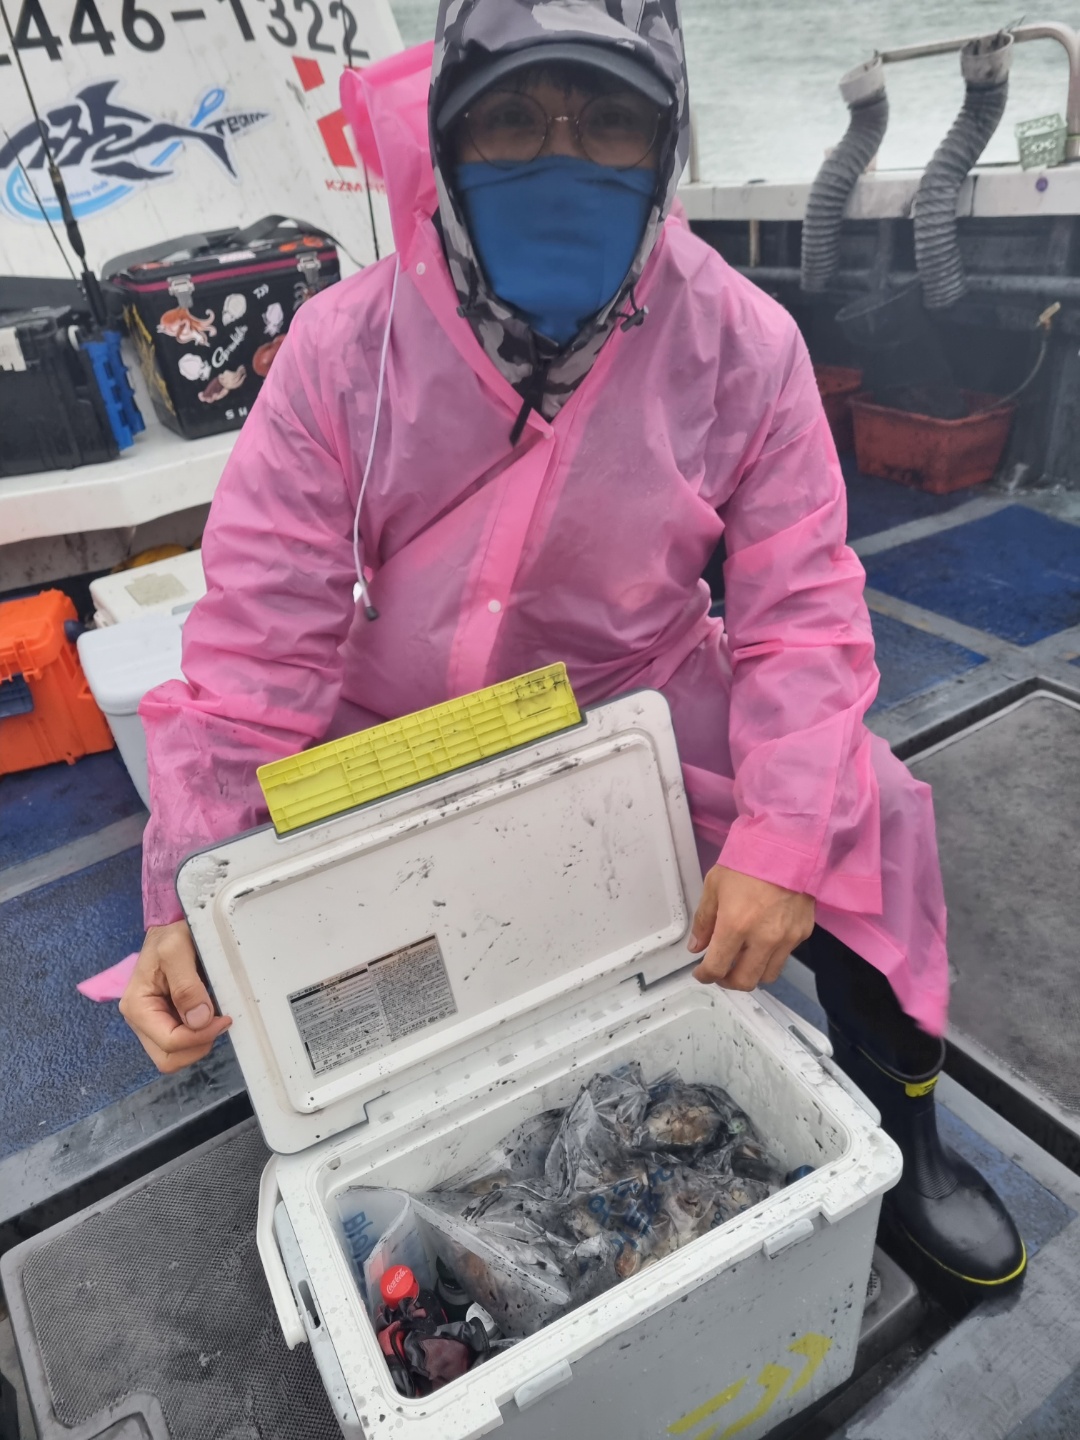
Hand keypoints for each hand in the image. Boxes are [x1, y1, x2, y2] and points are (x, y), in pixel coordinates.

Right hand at [120, 920, 231, 1072]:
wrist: (169, 926)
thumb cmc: (169, 934)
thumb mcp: (177, 951)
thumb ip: (187, 986)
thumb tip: (199, 1020)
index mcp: (137, 1006)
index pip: (169, 1043)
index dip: (200, 1036)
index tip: (224, 1019)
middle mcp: (140, 1020)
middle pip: (169, 1058)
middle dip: (197, 1045)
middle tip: (220, 1021)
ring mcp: (152, 1022)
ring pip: (176, 1055)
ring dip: (199, 1041)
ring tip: (215, 1015)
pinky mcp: (165, 1020)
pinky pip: (182, 1042)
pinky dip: (199, 1034)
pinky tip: (208, 1014)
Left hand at [688, 866, 814, 992]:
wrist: (789, 846)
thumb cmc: (747, 861)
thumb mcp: (714, 885)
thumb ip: (704, 920)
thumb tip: (697, 947)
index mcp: (735, 926)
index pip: (717, 968)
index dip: (705, 975)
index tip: (701, 972)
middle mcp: (763, 939)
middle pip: (744, 981)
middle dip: (728, 981)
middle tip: (721, 970)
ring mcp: (787, 938)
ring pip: (767, 975)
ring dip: (751, 972)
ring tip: (742, 958)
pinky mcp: (803, 933)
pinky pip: (784, 956)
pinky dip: (770, 956)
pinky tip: (762, 940)